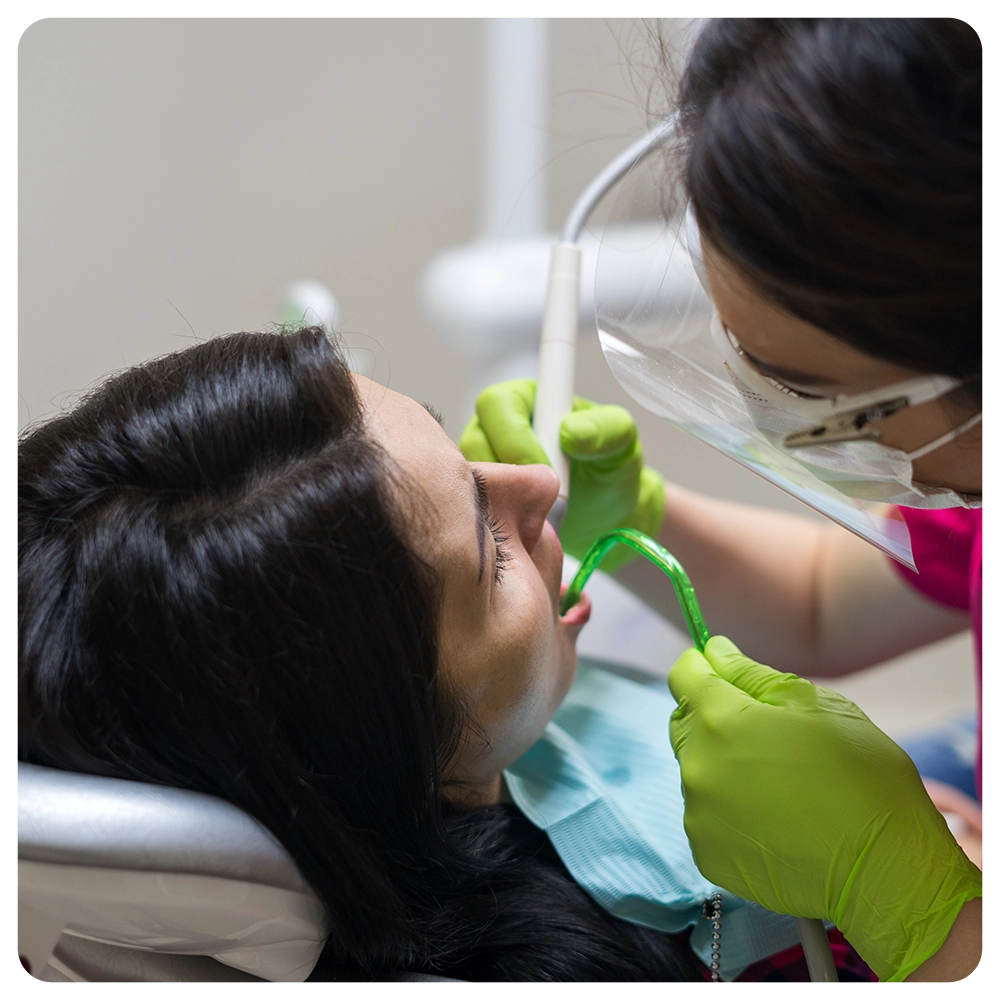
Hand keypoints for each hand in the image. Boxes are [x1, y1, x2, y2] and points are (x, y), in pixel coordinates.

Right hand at [459, 379, 664, 569]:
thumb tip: (570, 432)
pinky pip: (473, 506)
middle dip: (502, 475)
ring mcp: (485, 462)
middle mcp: (497, 427)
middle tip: (535, 502)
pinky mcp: (482, 495)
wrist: (602, 514)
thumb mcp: (621, 444)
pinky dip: (495, 520)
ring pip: (469, 478)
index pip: (497, 405)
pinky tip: (522, 529)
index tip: (540, 469)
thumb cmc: (609, 470)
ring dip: (498, 501)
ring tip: (533, 519)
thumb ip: (604, 430)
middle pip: (473, 442)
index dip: (513, 438)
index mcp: (526, 399)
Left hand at [668, 636, 983, 983]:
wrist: (886, 872)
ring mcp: (698, 814)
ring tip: (778, 782)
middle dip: (713, 716)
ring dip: (723, 765)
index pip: (684, 676)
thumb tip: (714, 651)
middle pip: (685, 723)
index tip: (721, 669)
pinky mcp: (706, 853)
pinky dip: (728, 809)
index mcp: (722, 720)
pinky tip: (772, 817)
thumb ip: (752, 675)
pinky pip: (705, 814)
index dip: (702, 667)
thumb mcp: (816, 706)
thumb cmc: (862, 778)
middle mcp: (697, 766)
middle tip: (765, 733)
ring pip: (696, 770)